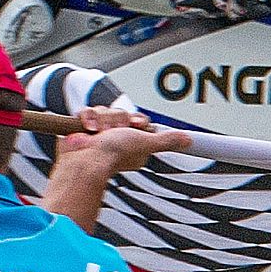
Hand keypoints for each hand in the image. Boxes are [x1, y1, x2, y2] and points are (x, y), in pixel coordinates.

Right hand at [56, 121, 192, 174]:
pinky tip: (88, 128)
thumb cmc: (113, 155)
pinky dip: (87, 118)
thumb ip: (166, 140)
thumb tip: (187, 139)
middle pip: (120, 113)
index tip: (136, 125)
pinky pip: (87, 113)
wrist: (85, 160)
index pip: (138, 121)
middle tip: (114, 132)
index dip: (136, 120)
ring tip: (98, 132)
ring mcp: (98, 135)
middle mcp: (116, 139)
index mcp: (133, 144)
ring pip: (104, 110)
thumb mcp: (146, 143)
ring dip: (101, 119)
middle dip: (117, 120)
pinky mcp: (83, 130)